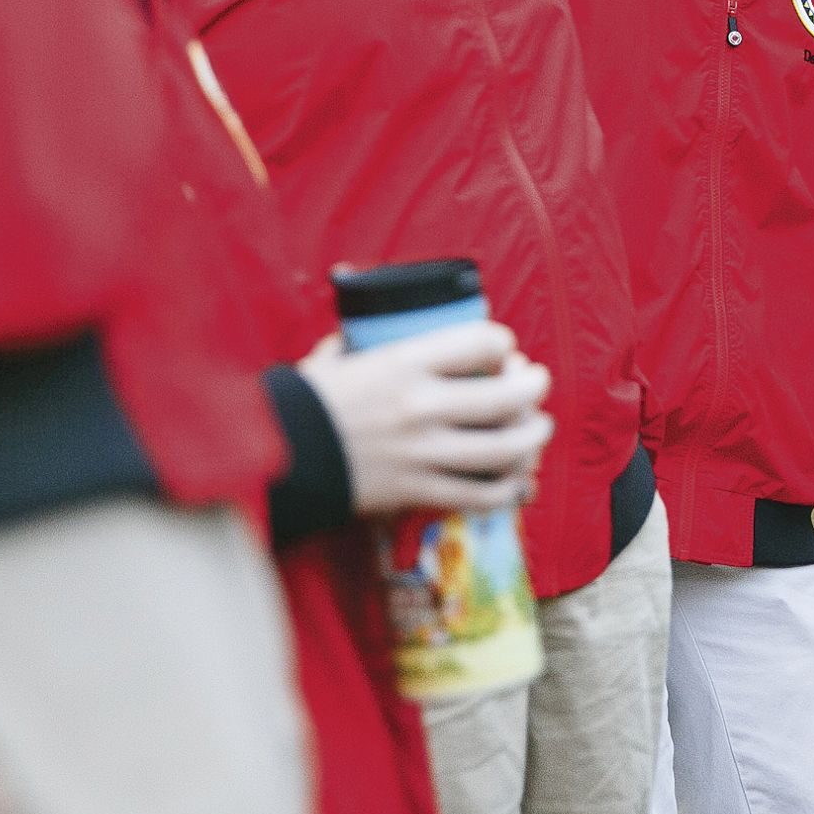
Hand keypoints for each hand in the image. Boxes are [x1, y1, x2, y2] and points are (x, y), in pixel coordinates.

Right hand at [299, 323, 554, 514]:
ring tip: (537, 429)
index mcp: (403, 362)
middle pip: (508, 396)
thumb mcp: (337, 356)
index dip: (503, 343)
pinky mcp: (419, 492)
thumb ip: (367, 339)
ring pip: (506, 448)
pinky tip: (518, 479)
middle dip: (534, 386)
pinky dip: (511, 488)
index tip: (503, 349)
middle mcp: (421, 406)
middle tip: (536, 383)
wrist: (277, 460)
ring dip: (534, 437)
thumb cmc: (306, 403)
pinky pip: (483, 494)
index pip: (482, 341)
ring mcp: (423, 453)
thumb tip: (379, 319)